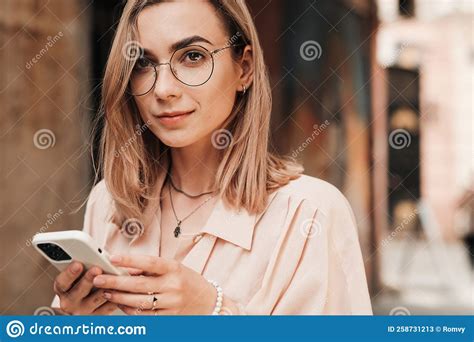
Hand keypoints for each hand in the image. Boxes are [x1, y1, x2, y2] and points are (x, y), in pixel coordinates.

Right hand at [53, 261, 117, 314]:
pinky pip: (110, 305)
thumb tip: (91, 252)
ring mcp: (84, 311)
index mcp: (63, 290)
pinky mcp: (98, 316)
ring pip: (98, 297)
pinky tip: (122, 287)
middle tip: (96, 269)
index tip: (77, 264)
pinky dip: (117, 295)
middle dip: (88, 279)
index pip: (62, 282)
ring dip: (106, 286)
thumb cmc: (84, 284)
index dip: (69, 273)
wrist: (85, 306)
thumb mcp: (78, 274)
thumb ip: (82, 265)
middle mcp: (70, 302)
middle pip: (79, 291)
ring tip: (113, 278)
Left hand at [92, 255, 217, 314]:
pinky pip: (144, 316)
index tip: (113, 258)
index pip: (149, 262)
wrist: (208, 302)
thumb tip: (128, 269)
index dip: (130, 260)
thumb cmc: (187, 281)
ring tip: (106, 291)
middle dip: (116, 282)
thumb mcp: (173, 268)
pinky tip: (120, 304)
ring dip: (119, 297)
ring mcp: (171, 304)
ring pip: (139, 302)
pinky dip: (129, 310)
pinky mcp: (168, 318)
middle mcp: (173, 286)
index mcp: (174, 269)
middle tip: (99, 279)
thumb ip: (151, 268)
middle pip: (139, 284)